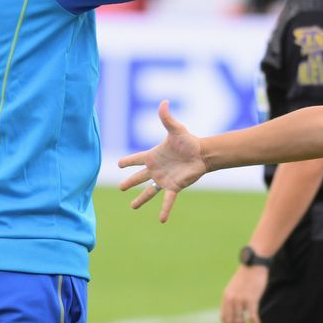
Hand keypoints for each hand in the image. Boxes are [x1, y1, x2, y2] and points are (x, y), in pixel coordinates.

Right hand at [117, 101, 206, 222]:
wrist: (203, 154)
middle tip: (120, 187)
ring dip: (141, 199)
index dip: (127, 161)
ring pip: (149, 191)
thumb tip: (163, 102)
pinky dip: (165, 210)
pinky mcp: (174, 186)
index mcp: (153, 156)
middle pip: (138, 177)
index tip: (119, 164)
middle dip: (129, 182)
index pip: (136, 159)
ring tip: (132, 207)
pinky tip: (162, 220)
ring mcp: (164, 179)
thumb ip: (167, 118)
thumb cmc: (189, 141)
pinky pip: (167, 200)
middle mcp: (156, 169)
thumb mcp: (176, 129)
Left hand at [220, 264, 268, 322]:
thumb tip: (235, 311)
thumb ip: (233, 298)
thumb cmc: (246, 276)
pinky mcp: (252, 299)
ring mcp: (241, 300)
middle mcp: (231, 299)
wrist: (254, 263)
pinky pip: (252, 318)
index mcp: (226, 296)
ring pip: (241, 322)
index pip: (224, 318)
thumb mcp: (234, 287)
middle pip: (231, 322)